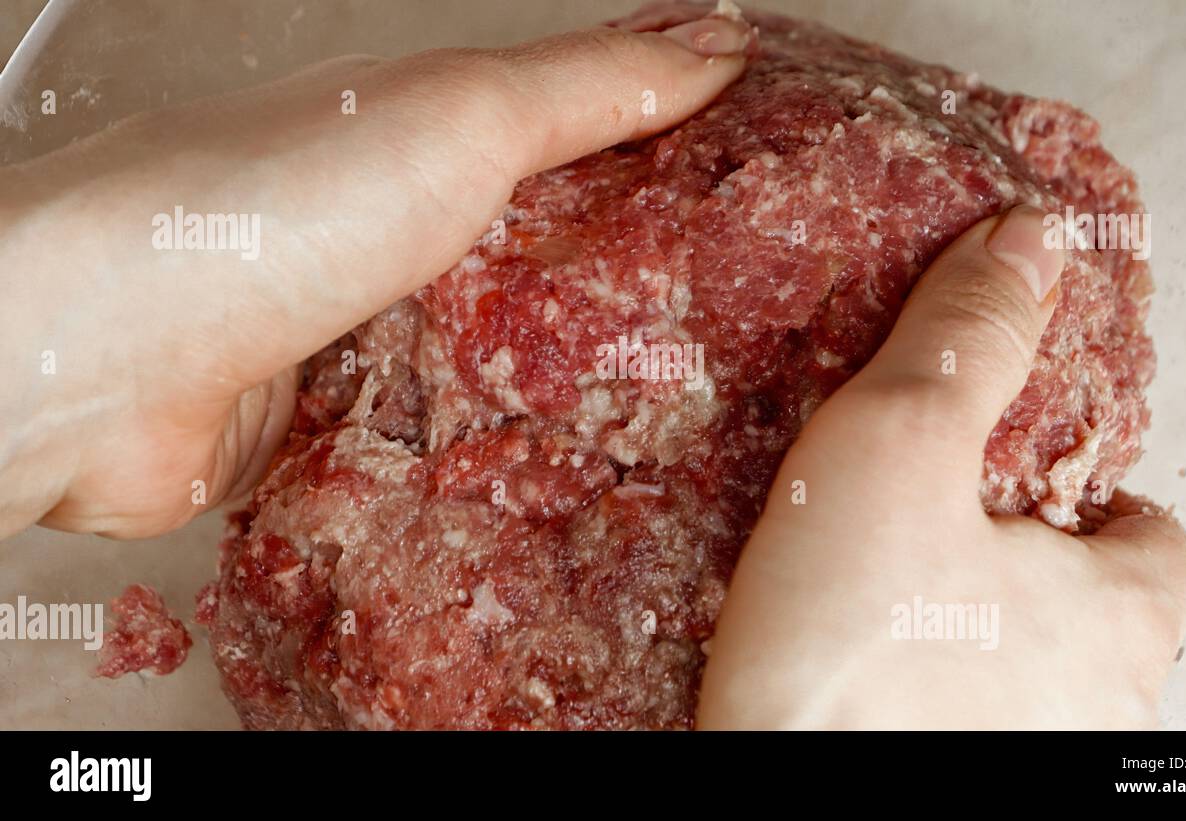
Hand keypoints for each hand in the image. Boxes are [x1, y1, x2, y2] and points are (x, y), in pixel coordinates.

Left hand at [0, 11, 752, 539]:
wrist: (109, 354)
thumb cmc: (274, 210)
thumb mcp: (463, 118)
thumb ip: (592, 86)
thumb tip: (719, 39)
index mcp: (438, 131)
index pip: (589, 120)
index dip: (683, 139)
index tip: (775, 176)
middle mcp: (410, 223)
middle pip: (558, 245)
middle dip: (653, 277)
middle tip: (763, 317)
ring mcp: (378, 324)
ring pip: (513, 347)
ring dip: (588, 374)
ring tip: (698, 407)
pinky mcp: (351, 421)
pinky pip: (458, 431)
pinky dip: (512, 447)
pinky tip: (579, 469)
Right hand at [697, 206, 1185, 729]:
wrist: (769, 801)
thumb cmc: (849, 649)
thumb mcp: (897, 448)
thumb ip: (966, 341)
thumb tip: (1031, 240)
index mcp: (1114, 619)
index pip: (1163, 545)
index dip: (1101, 504)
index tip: (1021, 484)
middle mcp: (1092, 711)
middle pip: (1091, 615)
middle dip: (1017, 568)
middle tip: (919, 534)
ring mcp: (1024, 758)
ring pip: (1019, 678)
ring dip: (962, 634)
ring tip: (865, 597)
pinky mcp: (942, 778)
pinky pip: (953, 720)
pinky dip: (915, 688)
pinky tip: (840, 668)